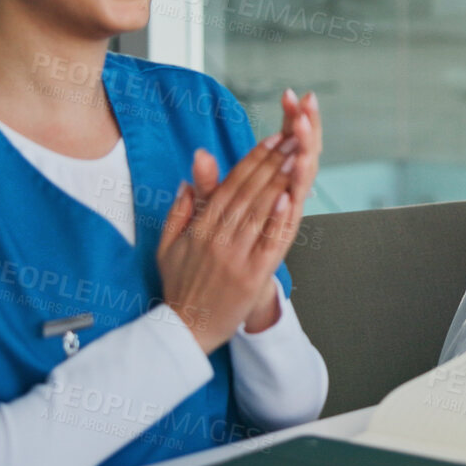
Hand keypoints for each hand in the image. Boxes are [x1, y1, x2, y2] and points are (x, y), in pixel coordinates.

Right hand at [191, 90, 323, 333]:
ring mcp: (237, 256)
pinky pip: (269, 242)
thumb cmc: (180, 287)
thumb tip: (189, 180)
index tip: (272, 138)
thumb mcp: (168, 245)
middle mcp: (219, 237)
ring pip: (260, 210)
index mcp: (201, 227)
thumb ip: (180, 211)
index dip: (253, 159)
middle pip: (249, 191)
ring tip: (296, 155)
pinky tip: (291, 196)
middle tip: (294, 135)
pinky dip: (279, 218)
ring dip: (279, 180)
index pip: (230, 184)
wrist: (185, 330)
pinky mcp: (252, 275)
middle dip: (272, 161)